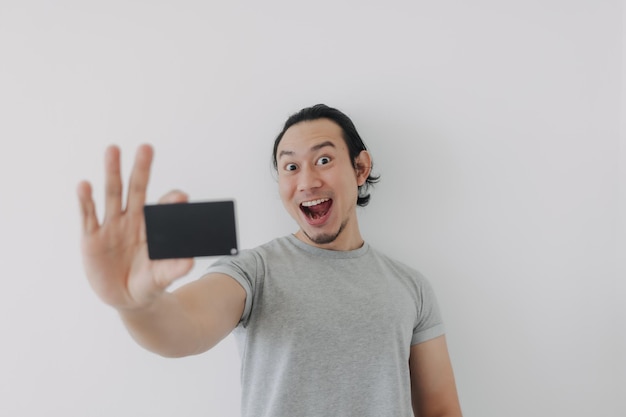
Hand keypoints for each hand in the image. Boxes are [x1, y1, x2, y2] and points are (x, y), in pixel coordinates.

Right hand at [77, 144, 192, 310]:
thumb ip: (174, 268)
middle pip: (137, 190)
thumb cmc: (149, 282)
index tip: (181, 197)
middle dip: (141, 169)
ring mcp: (112, 226)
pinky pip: (88, 215)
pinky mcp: (91, 237)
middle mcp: (133, 220)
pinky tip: (85, 185)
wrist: (125, 298)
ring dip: (112, 172)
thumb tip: (190, 261)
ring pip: (112, 194)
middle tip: (146, 148)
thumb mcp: (162, 277)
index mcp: (154, 227)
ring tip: (113, 149)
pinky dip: (86, 200)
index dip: (171, 201)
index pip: (164, 208)